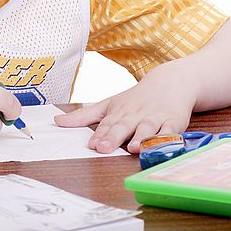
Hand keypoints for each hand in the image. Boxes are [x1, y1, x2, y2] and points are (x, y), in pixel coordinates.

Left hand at [54, 79, 195, 153]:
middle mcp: (135, 115)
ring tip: (133, 148)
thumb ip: (83, 116)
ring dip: (140, 138)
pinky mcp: (173, 122)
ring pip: (147, 129)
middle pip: (123, 126)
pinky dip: (166, 139)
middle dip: (114, 137)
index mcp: (118, 111)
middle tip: (104, 148)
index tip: (93, 145)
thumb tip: (57, 122)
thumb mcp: (108, 104)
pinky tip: (161, 145)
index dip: (100, 134)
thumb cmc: (135, 98)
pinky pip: (170, 131)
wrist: (170, 82)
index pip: (107, 124)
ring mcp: (154, 118)